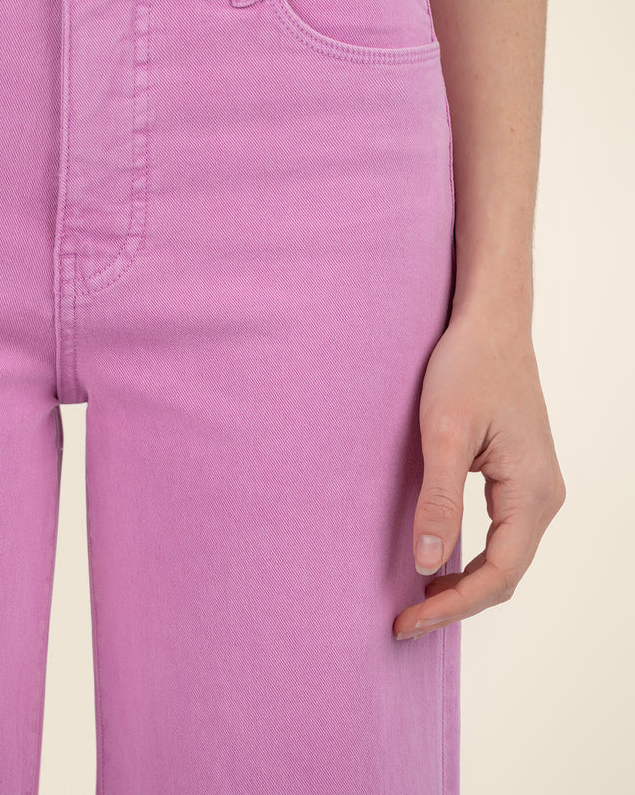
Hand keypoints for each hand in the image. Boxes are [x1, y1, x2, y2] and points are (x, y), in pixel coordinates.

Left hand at [392, 309, 565, 640]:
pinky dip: (470, 557)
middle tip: (403, 621)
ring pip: (505, 557)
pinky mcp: (519, 476)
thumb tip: (428, 564)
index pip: (498, 575)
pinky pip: (500, 533)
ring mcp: (534, 487)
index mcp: (533, 492)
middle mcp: (543, 497)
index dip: (452, 607)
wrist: (491, 323)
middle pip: (505, 574)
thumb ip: (438, 499)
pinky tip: (437, 559)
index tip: (405, 623)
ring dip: (464, 583)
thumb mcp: (445, 433)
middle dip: (456, 603)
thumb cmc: (469, 367)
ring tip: (417, 601)